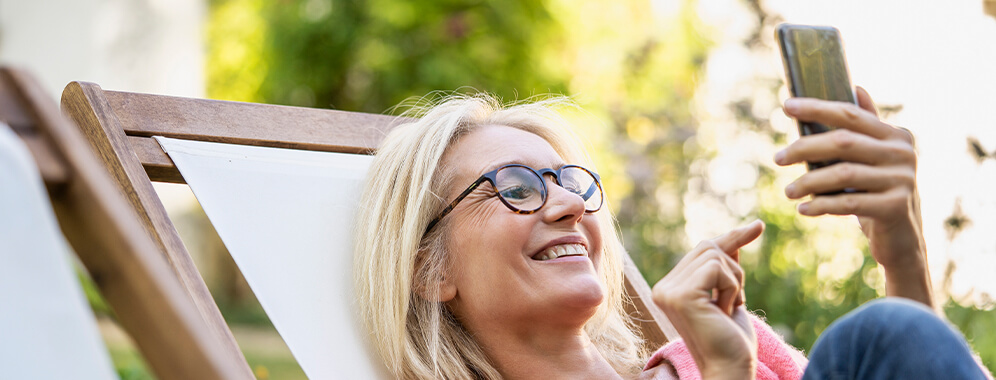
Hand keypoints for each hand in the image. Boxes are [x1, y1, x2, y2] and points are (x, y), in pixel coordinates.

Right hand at [652, 221, 763, 379]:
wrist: (730, 367)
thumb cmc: (731, 338)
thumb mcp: (731, 293)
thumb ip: (727, 265)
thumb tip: (746, 229)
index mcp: (669, 287)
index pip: (702, 249)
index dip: (731, 240)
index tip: (758, 226)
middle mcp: (662, 287)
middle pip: (707, 247)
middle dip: (734, 269)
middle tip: (737, 301)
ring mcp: (668, 291)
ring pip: (714, 256)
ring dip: (734, 281)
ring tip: (729, 309)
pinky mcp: (681, 296)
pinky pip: (717, 269)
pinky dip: (732, 287)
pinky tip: (725, 311)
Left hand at [776, 87, 931, 306]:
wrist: (903, 239)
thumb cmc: (879, 192)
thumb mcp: (876, 158)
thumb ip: (866, 126)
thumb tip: (856, 86)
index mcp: (896, 135)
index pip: (850, 114)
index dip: (817, 108)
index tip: (786, 106)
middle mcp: (902, 153)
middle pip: (843, 142)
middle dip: (805, 147)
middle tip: (777, 158)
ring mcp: (902, 180)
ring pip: (843, 173)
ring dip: (808, 182)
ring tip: (788, 191)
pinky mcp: (895, 207)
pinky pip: (848, 203)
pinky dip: (821, 205)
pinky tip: (803, 209)